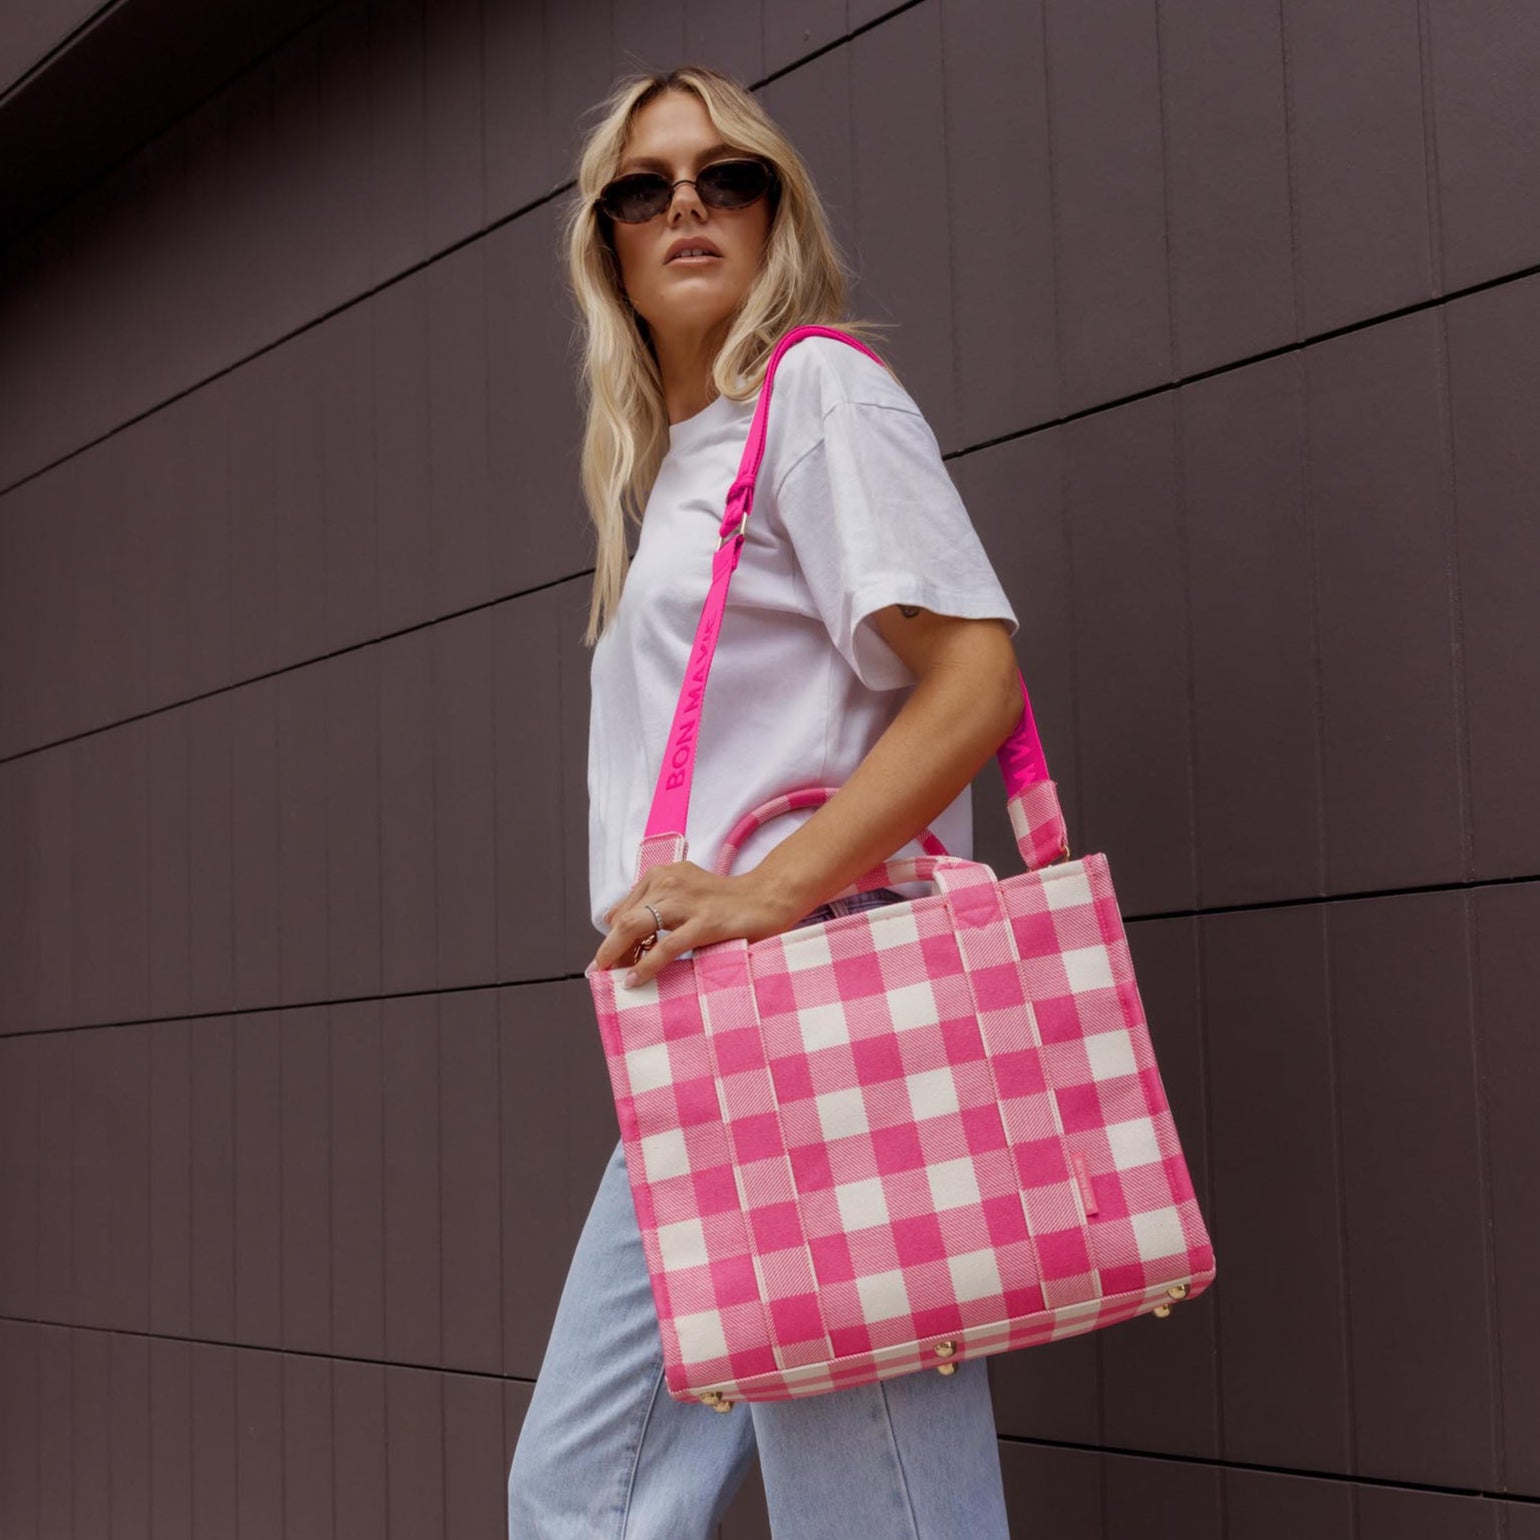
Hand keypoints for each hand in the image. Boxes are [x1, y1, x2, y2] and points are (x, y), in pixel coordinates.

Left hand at [592, 862, 809, 987]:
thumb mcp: (684, 896)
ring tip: (614, 977)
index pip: (624, 910)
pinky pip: (666, 946)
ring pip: (637, 928)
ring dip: (619, 956)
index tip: (607, 961)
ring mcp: (686, 902)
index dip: (611, 938)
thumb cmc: (726, 902)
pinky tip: (637, 979)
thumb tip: (621, 931)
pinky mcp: (704, 922)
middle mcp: (669, 883)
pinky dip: (647, 965)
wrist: (768, 896)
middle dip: (609, 950)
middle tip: (604, 974)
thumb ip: (656, 907)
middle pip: (625, 920)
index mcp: (663, 875)